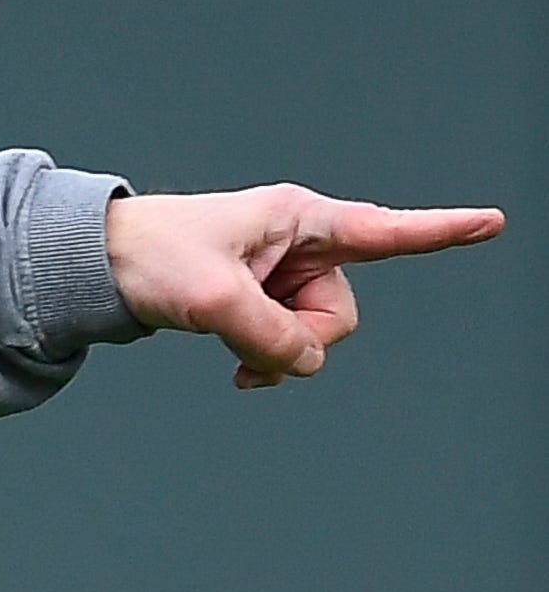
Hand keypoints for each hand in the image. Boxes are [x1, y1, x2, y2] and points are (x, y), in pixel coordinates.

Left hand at [105, 186, 502, 389]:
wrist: (101, 265)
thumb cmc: (153, 258)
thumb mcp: (212, 299)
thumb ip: (269, 334)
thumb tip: (308, 364)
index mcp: (300, 218)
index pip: (384, 231)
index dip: (440, 232)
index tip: (490, 223)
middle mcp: (300, 243)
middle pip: (339, 312)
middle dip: (301, 338)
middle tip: (245, 337)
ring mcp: (282, 275)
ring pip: (312, 336)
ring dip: (277, 354)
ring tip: (229, 349)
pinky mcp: (261, 301)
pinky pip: (288, 345)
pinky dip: (267, 362)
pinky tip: (239, 372)